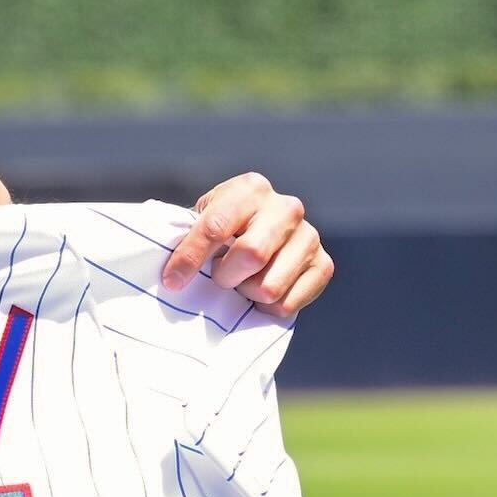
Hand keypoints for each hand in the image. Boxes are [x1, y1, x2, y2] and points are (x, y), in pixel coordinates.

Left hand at [166, 174, 332, 314]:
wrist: (259, 235)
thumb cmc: (222, 230)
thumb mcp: (203, 220)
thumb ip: (189, 238)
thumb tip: (173, 277)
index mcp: (251, 189)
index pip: (216, 227)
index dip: (190, 258)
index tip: (172, 281)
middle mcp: (286, 207)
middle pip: (251, 255)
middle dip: (226, 275)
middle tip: (221, 277)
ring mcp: (309, 236)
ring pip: (269, 286)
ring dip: (247, 293)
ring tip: (244, 282)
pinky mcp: (323, 265)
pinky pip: (287, 304)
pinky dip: (267, 308)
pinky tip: (262, 291)